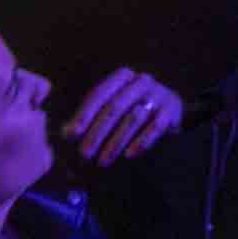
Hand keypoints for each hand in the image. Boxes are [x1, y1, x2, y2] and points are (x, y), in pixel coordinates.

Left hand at [54, 70, 182, 166]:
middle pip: (114, 107)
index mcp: (122, 77)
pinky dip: (141, 141)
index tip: (72, 134)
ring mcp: (159, 94)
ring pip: (133, 118)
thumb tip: (65, 132)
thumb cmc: (134, 109)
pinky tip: (129, 155)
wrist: (171, 109)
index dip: (84, 114)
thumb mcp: (112, 106)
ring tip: (103, 161)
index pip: (99, 94)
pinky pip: (155, 127)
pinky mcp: (171, 110)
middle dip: (97, 133)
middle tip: (85, 154)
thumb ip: (90, 117)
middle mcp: (141, 81)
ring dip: (116, 142)